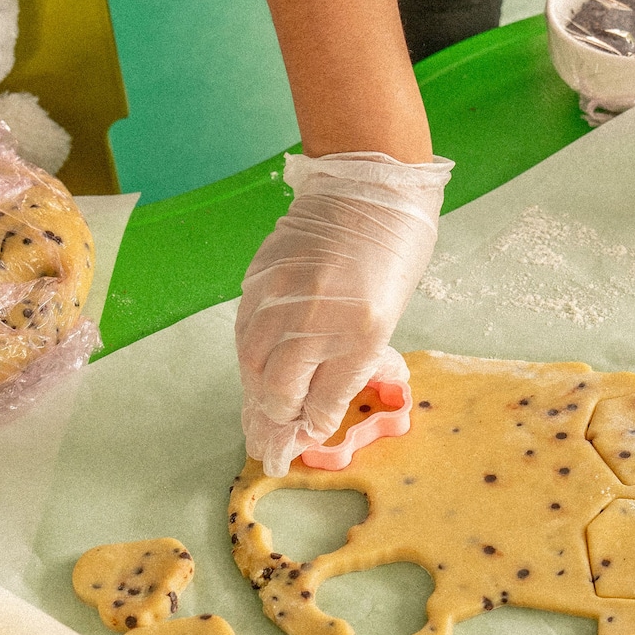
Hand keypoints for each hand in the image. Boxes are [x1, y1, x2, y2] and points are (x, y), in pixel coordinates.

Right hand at [236, 150, 451, 475]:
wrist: (367, 191)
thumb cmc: (390, 257)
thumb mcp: (386, 319)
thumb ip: (350, 364)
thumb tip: (316, 407)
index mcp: (360, 334)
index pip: (322, 403)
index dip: (310, 428)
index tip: (302, 442)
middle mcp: (314, 319)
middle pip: (278, 391)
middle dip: (276, 422)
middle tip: (273, 443)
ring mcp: (280, 298)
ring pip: (252, 365)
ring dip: (255, 395)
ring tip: (259, 417)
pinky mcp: (258, 281)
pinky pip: (244, 333)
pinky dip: (249, 359)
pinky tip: (255, 373)